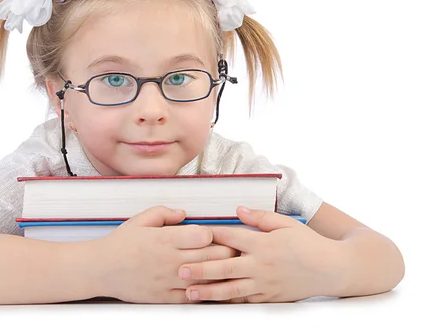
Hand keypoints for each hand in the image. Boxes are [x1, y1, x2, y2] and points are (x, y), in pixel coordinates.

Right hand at [97, 206, 237, 303]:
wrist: (101, 269)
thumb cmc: (120, 244)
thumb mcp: (140, 220)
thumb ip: (164, 213)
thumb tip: (183, 213)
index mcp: (165, 239)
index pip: (204, 235)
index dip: (213, 233)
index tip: (213, 233)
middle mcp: (170, 260)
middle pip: (211, 256)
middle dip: (225, 252)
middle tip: (230, 249)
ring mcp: (168, 280)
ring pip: (206, 278)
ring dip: (219, 273)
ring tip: (224, 267)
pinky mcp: (164, 297)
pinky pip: (192, 297)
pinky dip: (203, 292)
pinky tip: (207, 285)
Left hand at [178, 207, 340, 302]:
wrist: (332, 269)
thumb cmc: (308, 244)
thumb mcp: (285, 224)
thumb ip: (260, 217)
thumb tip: (238, 210)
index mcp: (263, 243)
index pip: (230, 237)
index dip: (209, 235)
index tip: (190, 234)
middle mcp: (261, 265)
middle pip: (224, 266)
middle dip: (200, 269)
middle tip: (179, 270)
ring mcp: (264, 283)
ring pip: (231, 289)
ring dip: (208, 291)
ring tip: (189, 293)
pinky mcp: (269, 297)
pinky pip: (244, 300)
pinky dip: (227, 301)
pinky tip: (213, 302)